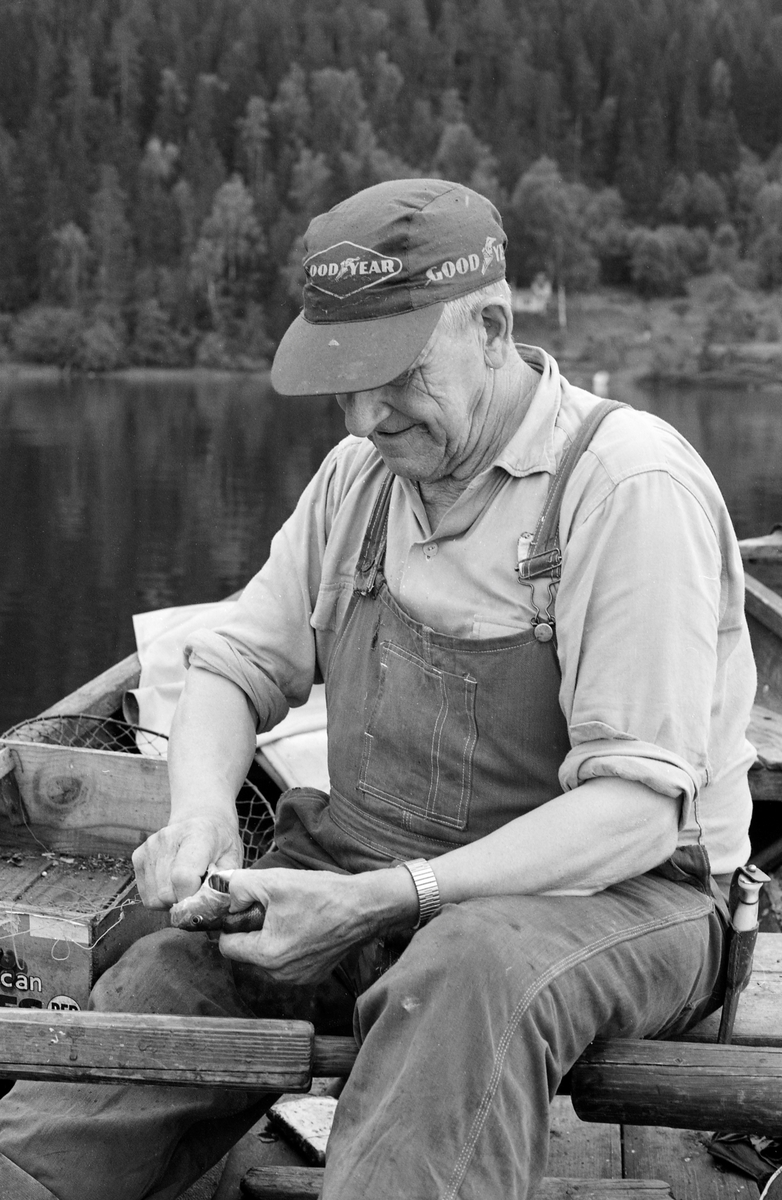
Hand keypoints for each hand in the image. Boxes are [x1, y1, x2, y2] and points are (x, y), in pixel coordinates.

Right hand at [132, 816, 242, 908]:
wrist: (201, 820)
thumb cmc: (220, 843)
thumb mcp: (234, 858)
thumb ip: (226, 883)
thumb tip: (217, 910)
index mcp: (197, 834)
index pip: (182, 876)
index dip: (191, 897)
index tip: (202, 900)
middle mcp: (168, 837)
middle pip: (166, 892)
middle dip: (183, 902)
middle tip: (197, 892)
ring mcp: (150, 846)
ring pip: (154, 898)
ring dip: (171, 901)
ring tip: (186, 886)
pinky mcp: (138, 856)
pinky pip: (146, 895)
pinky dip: (160, 897)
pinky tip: (173, 883)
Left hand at [219, 866, 417, 983]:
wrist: (364, 907)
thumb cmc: (322, 895)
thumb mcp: (274, 881)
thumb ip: (240, 886)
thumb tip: (222, 892)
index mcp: (267, 955)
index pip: (226, 946)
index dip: (232, 923)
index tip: (246, 908)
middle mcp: (280, 975)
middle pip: (247, 953)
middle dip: (253, 930)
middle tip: (272, 908)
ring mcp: (299, 978)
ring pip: (266, 958)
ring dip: (271, 938)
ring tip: (291, 915)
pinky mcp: (313, 975)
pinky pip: (287, 962)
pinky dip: (289, 946)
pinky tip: (304, 926)